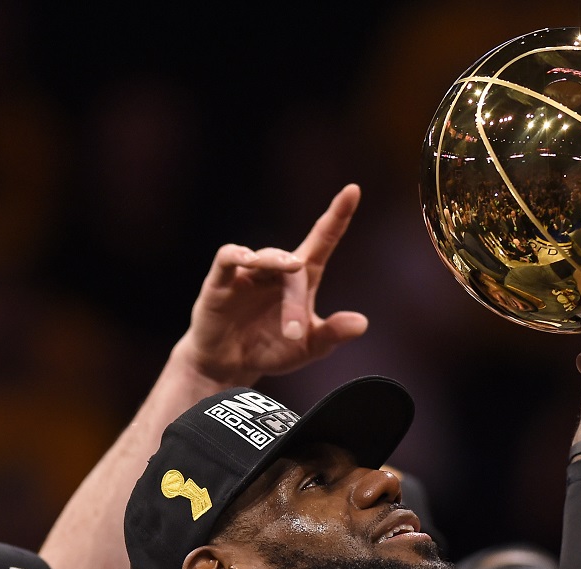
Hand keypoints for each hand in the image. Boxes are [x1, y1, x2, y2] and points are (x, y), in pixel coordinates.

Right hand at [172, 184, 369, 387]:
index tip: (353, 190)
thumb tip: (362, 323)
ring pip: (265, 257)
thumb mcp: (310, 347)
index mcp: (301, 280)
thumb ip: (333, 334)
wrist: (231, 367)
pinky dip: (238, 255)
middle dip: (297, 301)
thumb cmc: (273, 349)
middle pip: (295, 263)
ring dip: (277, 274)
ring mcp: (247, 273)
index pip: (322, 238)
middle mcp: (275, 270)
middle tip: (296, 334)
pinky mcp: (219, 283)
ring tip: (286, 293)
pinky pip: (228, 257)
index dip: (337, 215)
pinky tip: (248, 259)